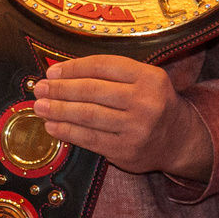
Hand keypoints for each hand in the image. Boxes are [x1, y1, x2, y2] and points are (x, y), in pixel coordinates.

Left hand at [32, 55, 209, 182]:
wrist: (179, 139)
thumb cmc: (153, 104)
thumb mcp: (144, 80)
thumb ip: (111, 74)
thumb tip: (62, 73)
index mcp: (149, 77)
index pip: (102, 66)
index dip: (73, 68)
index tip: (52, 71)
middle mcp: (145, 102)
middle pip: (92, 91)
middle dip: (60, 89)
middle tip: (39, 89)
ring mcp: (136, 128)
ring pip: (88, 115)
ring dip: (59, 110)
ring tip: (40, 107)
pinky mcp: (126, 151)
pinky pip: (90, 139)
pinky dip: (67, 132)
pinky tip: (53, 126)